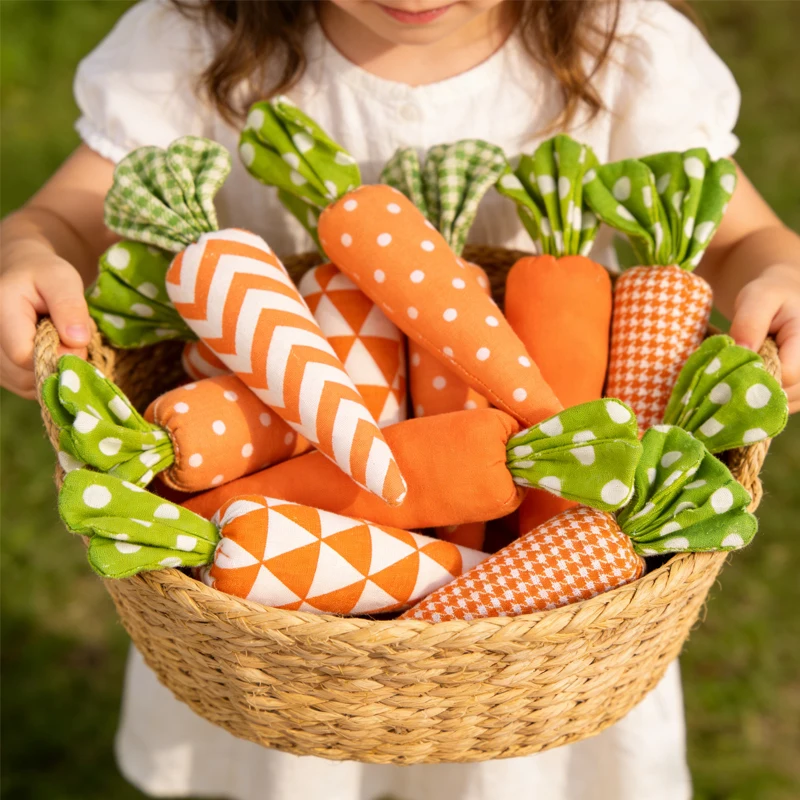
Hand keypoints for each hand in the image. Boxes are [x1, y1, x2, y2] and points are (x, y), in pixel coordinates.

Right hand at [0, 250, 91, 398]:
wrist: (22, 273)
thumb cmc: (43, 274)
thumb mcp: (62, 279)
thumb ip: (70, 307)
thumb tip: (78, 341)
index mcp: (1, 313)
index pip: (23, 355)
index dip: (56, 356)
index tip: (75, 340)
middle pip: (24, 375)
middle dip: (57, 364)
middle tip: (69, 339)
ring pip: (26, 384)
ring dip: (52, 371)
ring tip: (57, 342)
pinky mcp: (0, 368)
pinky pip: (25, 386)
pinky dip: (44, 375)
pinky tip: (49, 352)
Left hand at [729, 263, 799, 412]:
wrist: (783, 299)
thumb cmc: (770, 295)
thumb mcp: (757, 298)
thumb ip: (749, 323)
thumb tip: (741, 354)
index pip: (787, 374)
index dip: (756, 373)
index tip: (734, 362)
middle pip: (784, 394)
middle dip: (752, 385)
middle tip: (732, 367)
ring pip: (781, 405)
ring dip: (754, 394)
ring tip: (743, 370)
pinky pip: (778, 407)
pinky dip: (759, 399)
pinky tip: (748, 381)